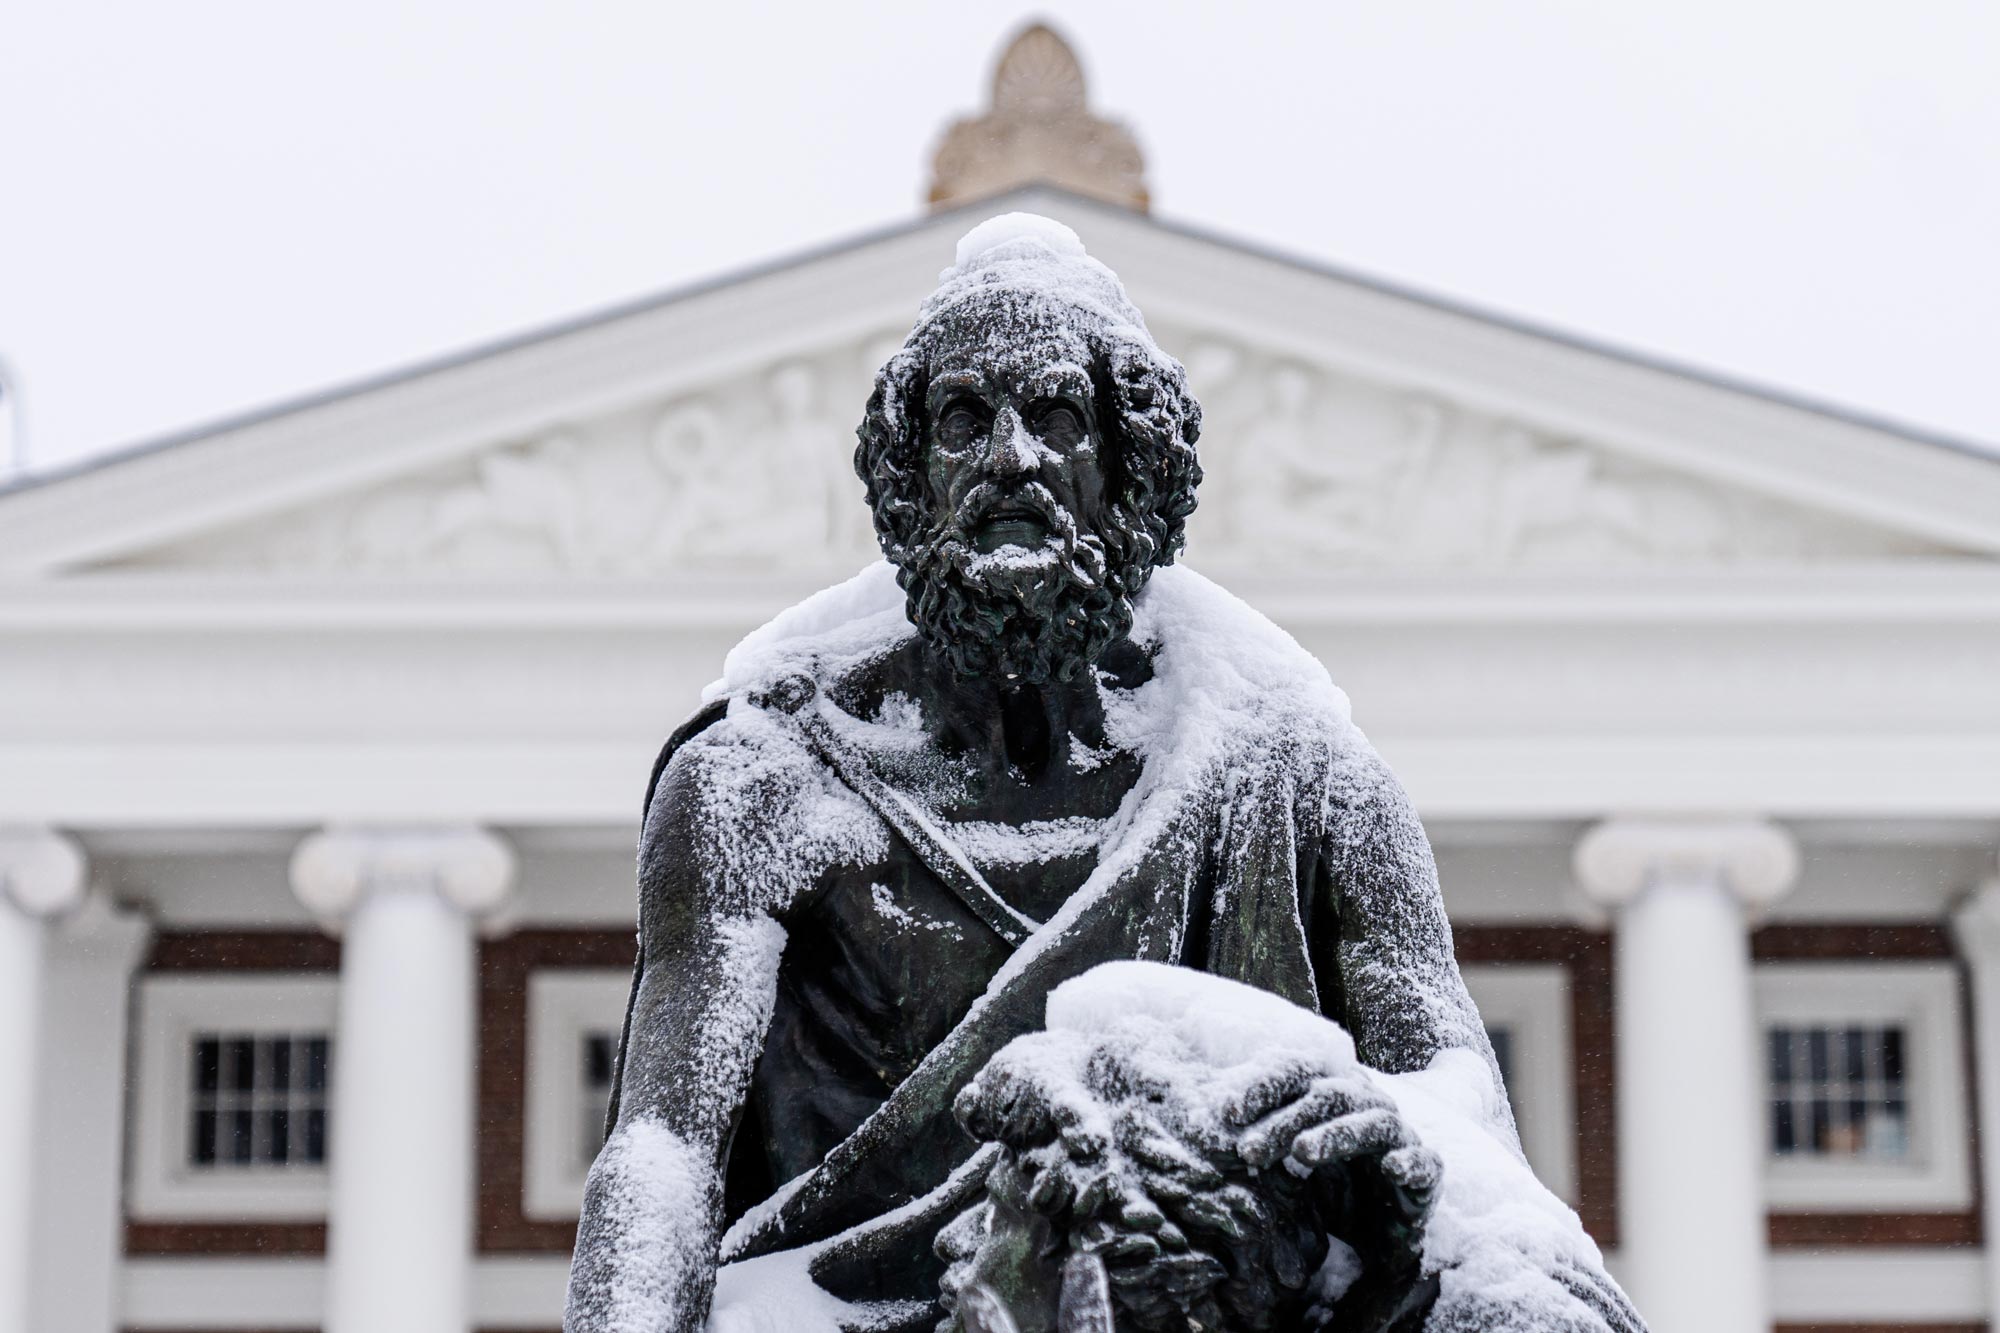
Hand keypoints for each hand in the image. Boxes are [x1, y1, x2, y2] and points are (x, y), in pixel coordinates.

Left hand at [1221, 1060, 1440, 1264]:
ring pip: (1372, 1121)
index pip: (1297, 1072)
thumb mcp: (1287, 1161)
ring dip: (1336, 1133)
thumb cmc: (1329, 1185)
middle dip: (1284, 1120)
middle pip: (1326, 1095)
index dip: (1263, 1084)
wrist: (1382, 1229)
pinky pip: (1423, 1161)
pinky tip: (1391, 1168)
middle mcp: (1366, 1104)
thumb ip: (1259, 1138)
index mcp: (1331, 1092)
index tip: (1225, 1112)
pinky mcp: (1427, 1172)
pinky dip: (1410, 1161)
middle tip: (1247, 1151)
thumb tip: (1204, 1123)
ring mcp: (1399, 1136)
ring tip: (1303, 1153)